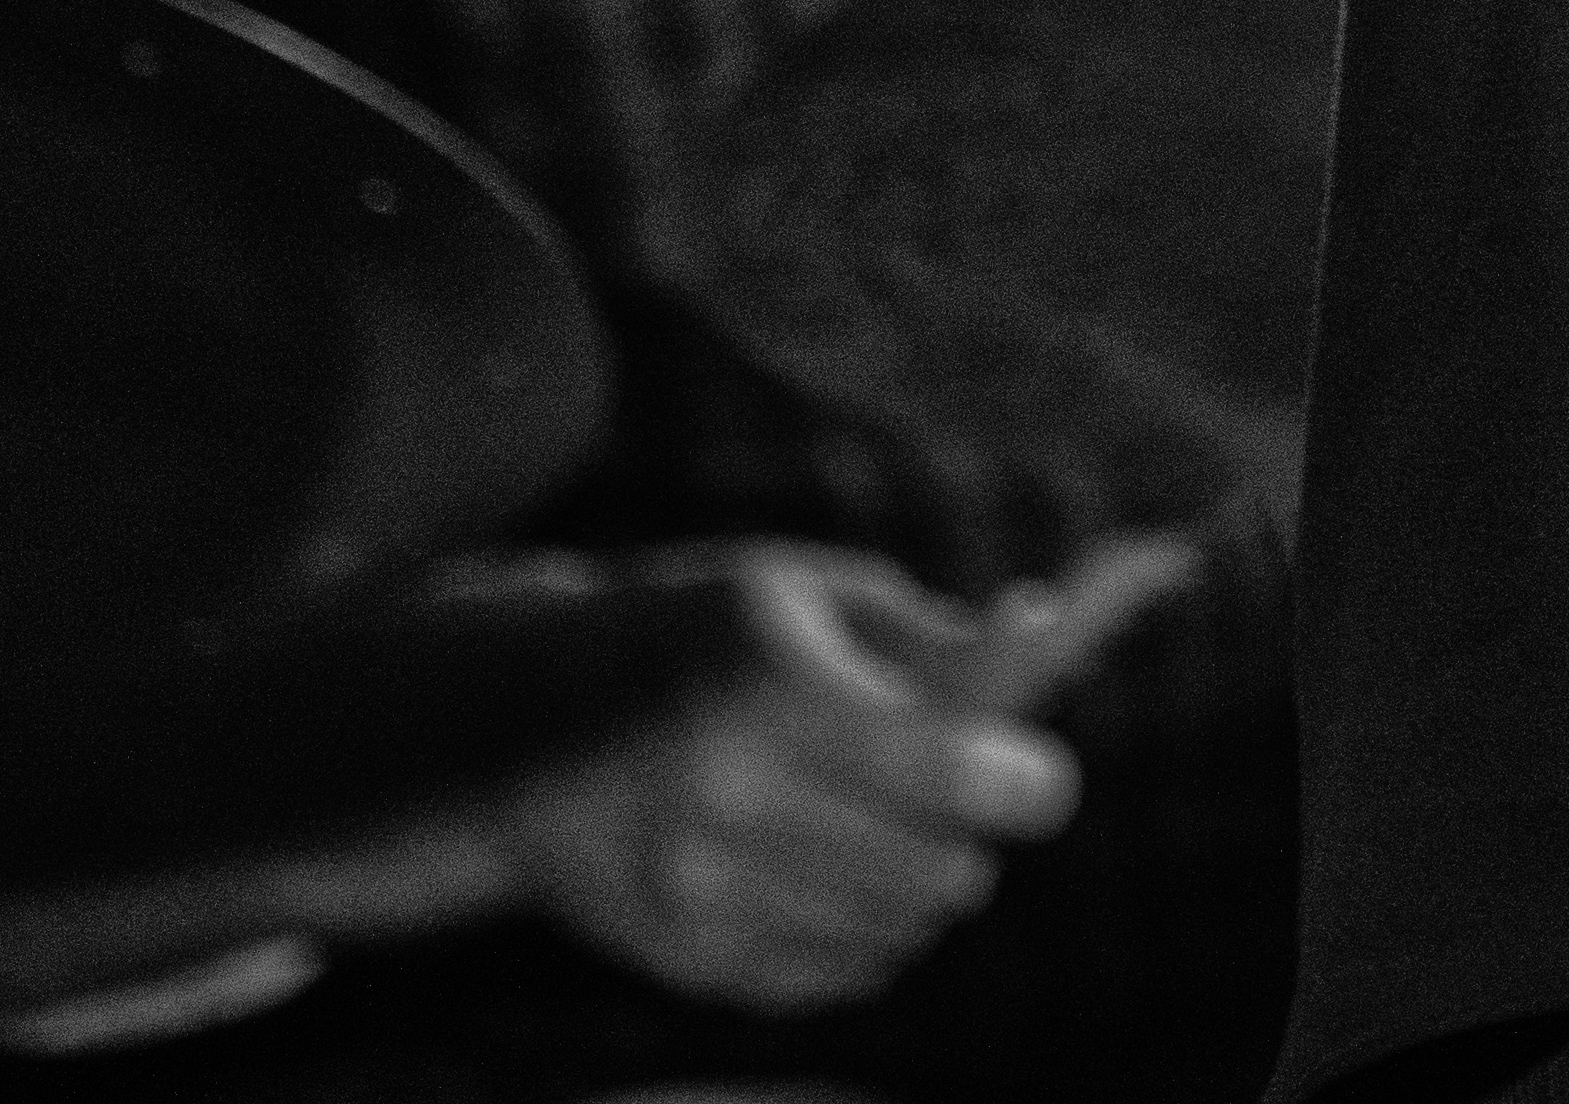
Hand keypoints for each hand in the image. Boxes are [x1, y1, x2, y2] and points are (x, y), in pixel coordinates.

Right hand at [494, 543, 1082, 1009]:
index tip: (1044, 774)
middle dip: (979, 832)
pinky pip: (843, 975)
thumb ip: (928, 634)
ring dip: (928, 880)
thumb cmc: (700, 636)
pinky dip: (870, 929)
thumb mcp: (807, 593)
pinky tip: (836, 868)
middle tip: (969, 787)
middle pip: (939, 872)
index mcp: (770, 693)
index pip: (945, 771)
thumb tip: (1048, 638)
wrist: (520, 733)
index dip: (1026, 780)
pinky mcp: (688, 964)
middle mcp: (730, 807)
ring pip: (901, 931)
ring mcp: (702, 901)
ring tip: (892, 818)